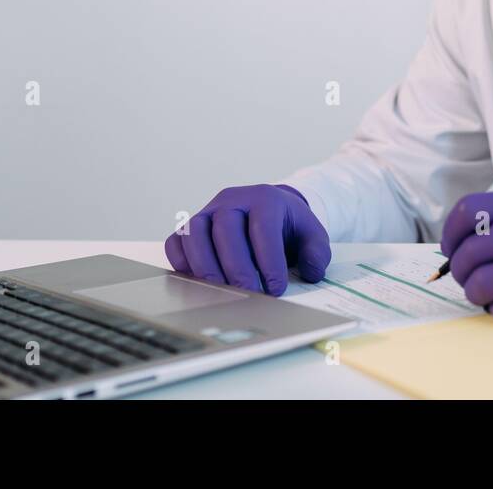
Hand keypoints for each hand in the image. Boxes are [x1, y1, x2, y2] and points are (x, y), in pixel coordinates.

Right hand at [164, 184, 330, 295]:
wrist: (270, 211)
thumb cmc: (288, 226)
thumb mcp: (312, 234)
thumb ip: (317, 253)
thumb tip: (310, 273)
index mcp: (265, 198)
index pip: (263, 227)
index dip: (268, 259)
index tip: (276, 288)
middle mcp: (233, 200)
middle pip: (226, 228)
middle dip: (237, 265)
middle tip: (249, 293)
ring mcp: (208, 211)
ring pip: (194, 231)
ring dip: (205, 264)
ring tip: (220, 291)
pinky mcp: (191, 226)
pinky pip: (176, 241)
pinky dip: (181, 261)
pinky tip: (196, 282)